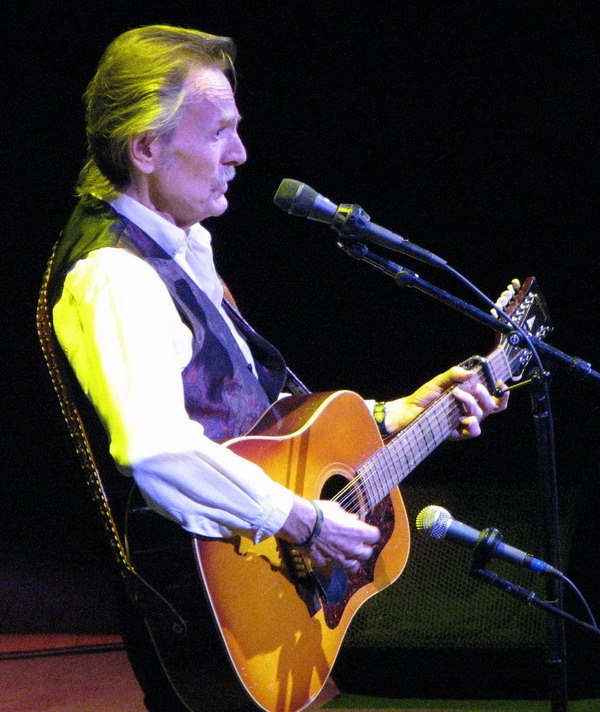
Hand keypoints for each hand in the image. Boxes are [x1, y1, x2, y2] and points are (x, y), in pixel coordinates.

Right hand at [279, 496, 379, 570]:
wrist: (302, 523)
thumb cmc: (320, 512)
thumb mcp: (337, 509)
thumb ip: (348, 518)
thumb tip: (353, 519)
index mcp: (359, 532)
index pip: (375, 536)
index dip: (371, 533)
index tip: (366, 530)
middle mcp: (353, 548)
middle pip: (367, 554)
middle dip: (364, 548)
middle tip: (357, 542)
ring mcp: (340, 558)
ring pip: (354, 567)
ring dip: (352, 560)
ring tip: (347, 553)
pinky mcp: (326, 563)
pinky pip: (333, 566)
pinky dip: (332, 561)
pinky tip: (328, 554)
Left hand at [381, 366, 508, 438]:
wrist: (409, 410)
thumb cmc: (425, 396)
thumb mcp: (439, 381)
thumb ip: (454, 374)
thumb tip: (472, 373)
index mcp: (471, 399)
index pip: (494, 398)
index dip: (502, 393)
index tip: (501, 384)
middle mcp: (471, 411)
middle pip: (490, 405)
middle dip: (483, 394)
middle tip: (471, 387)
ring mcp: (465, 422)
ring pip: (481, 414)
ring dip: (471, 402)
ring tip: (455, 394)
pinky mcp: (458, 433)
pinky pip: (474, 430)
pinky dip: (472, 422)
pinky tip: (463, 417)